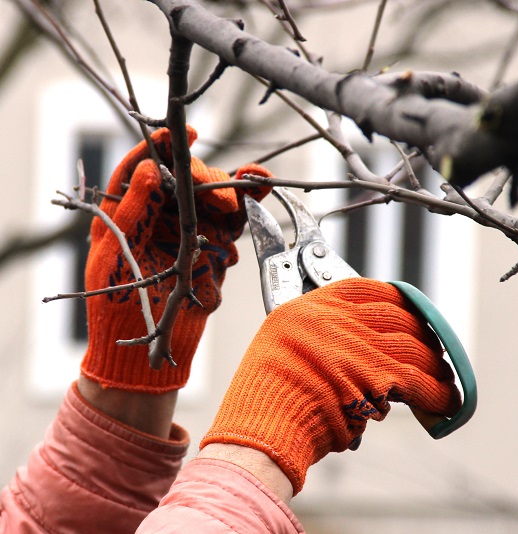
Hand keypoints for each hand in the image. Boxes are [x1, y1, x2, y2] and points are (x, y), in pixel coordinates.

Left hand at [81, 126, 271, 392]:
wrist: (147, 353)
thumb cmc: (116, 307)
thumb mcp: (114, 258)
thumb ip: (133, 213)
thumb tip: (152, 169)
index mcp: (128, 212)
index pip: (145, 166)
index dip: (163, 144)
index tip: (185, 132)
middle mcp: (161, 215)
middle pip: (187, 179)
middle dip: (207, 179)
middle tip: (220, 197)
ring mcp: (191, 230)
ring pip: (215, 195)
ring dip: (236, 186)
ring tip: (255, 183)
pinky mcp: (214, 248)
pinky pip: (235, 222)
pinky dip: (251, 206)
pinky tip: (261, 190)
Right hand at [200, 278, 460, 494]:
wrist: (261, 430)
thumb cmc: (265, 400)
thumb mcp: (282, 349)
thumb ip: (320, 340)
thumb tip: (363, 351)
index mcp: (310, 308)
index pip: (367, 289)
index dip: (396, 299)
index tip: (408, 309)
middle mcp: (336, 320)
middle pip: (397, 316)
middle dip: (421, 334)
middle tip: (431, 348)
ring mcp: (358, 345)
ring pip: (412, 347)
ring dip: (434, 364)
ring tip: (442, 377)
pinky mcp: (377, 377)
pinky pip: (419, 380)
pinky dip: (436, 392)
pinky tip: (445, 401)